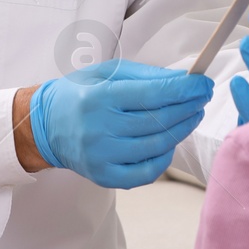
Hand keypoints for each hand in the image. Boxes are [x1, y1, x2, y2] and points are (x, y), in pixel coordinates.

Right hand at [29, 60, 212, 187]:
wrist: (44, 126)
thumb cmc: (79, 94)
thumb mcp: (108, 73)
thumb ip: (147, 76)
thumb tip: (184, 79)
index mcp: (100, 97)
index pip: (153, 94)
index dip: (185, 89)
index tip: (203, 84)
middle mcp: (99, 128)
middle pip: (159, 121)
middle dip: (188, 107)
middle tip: (201, 98)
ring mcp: (101, 156)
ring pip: (157, 146)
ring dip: (182, 130)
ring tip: (191, 115)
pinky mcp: (103, 176)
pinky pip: (145, 173)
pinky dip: (164, 159)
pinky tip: (170, 143)